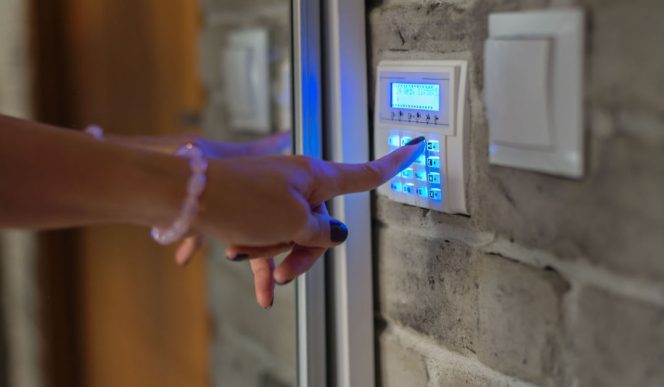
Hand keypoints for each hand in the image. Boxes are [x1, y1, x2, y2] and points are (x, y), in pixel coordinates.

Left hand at [194, 137, 426, 307]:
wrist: (185, 193)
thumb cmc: (241, 200)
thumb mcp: (292, 223)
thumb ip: (321, 232)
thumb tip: (334, 233)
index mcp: (317, 176)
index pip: (365, 173)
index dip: (394, 164)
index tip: (416, 146)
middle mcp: (299, 182)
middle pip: (323, 222)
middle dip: (306, 251)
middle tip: (285, 272)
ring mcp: (276, 192)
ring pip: (293, 232)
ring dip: (274, 251)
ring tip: (245, 252)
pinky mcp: (254, 203)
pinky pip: (268, 232)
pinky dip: (257, 247)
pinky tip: (238, 254)